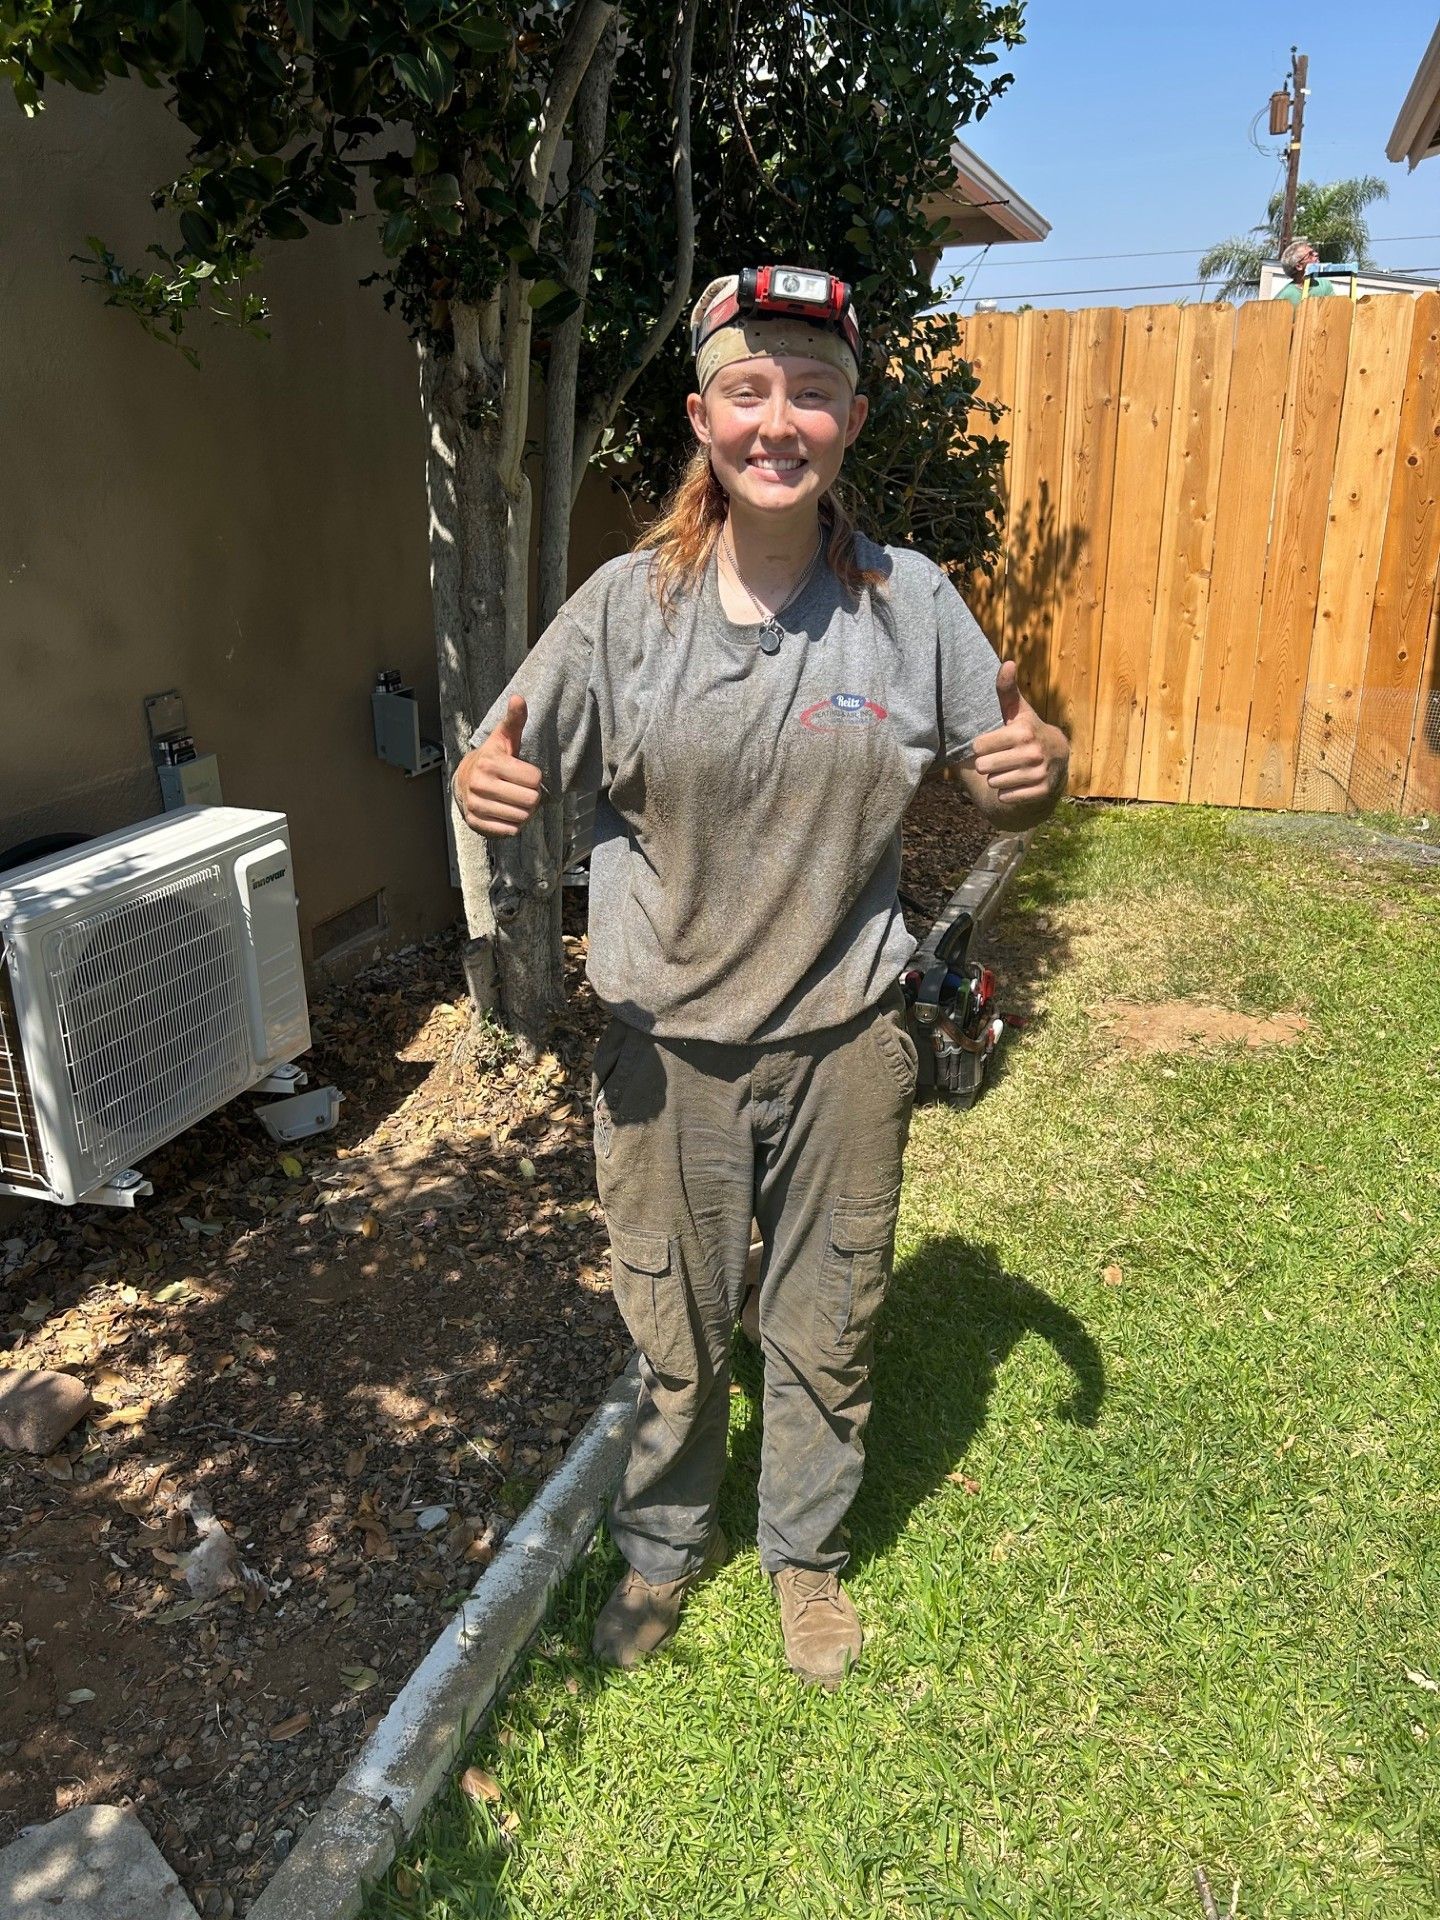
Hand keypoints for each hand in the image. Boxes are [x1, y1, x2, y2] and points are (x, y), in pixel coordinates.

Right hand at [452, 695, 543, 836]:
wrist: (464, 779)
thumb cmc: (493, 758)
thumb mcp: (504, 737)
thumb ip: (515, 720)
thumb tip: (519, 697)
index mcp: (490, 762)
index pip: (534, 779)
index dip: (534, 777)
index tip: (524, 773)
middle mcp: (480, 784)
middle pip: (530, 800)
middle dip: (532, 797)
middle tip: (523, 790)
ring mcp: (476, 805)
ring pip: (522, 817)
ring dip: (524, 811)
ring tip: (515, 801)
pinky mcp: (475, 822)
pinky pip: (510, 830)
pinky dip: (514, 824)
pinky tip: (507, 812)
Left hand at [970, 661, 1068, 804]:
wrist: (1056, 759)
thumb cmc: (1027, 732)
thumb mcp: (1017, 712)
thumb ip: (1007, 690)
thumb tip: (1007, 662)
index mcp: (1023, 732)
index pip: (978, 746)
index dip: (983, 746)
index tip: (995, 743)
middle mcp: (1032, 753)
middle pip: (984, 767)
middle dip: (989, 764)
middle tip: (1003, 758)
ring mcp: (1038, 774)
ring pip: (994, 782)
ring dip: (998, 778)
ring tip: (1012, 768)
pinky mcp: (1041, 792)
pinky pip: (1005, 797)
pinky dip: (1007, 793)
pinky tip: (1019, 782)